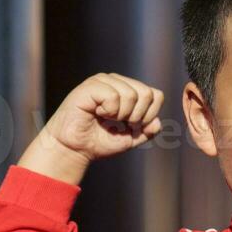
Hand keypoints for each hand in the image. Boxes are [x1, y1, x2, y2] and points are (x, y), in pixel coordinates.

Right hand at [21, 73, 163, 183]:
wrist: (74, 149)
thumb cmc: (98, 141)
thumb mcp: (129, 139)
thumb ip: (147, 131)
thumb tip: (157, 123)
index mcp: (128, 89)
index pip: (155, 95)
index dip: (149, 115)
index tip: (133, 127)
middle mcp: (116, 81)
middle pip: (146, 94)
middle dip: (137, 117)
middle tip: (119, 124)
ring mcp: (103, 81)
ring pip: (131, 95)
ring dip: (121, 115)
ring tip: (107, 119)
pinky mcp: (90, 86)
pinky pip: (113, 96)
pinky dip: (109, 111)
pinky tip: (97, 113)